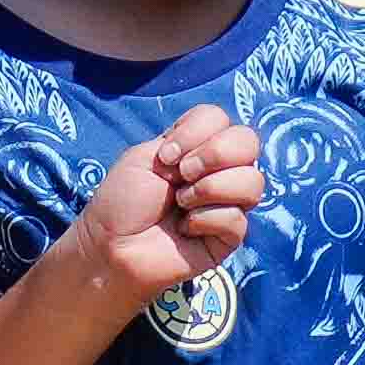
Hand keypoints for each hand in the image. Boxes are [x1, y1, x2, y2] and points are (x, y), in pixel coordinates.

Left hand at [60, 109, 264, 301]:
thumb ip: (184, 140)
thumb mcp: (144, 156)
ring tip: (181, 203)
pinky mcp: (230, 236)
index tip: (166, 156)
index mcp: (196, 146)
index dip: (197, 131)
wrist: (112, 246)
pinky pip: (236, 218)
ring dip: (210, 188)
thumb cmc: (123, 201)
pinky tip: (185, 230)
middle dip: (214, 154)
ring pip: (252, 181)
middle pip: (248, 142)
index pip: (219, 118)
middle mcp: (218, 170)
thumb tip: (216, 155)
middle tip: (181, 175)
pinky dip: (205, 220)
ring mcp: (228, 202)